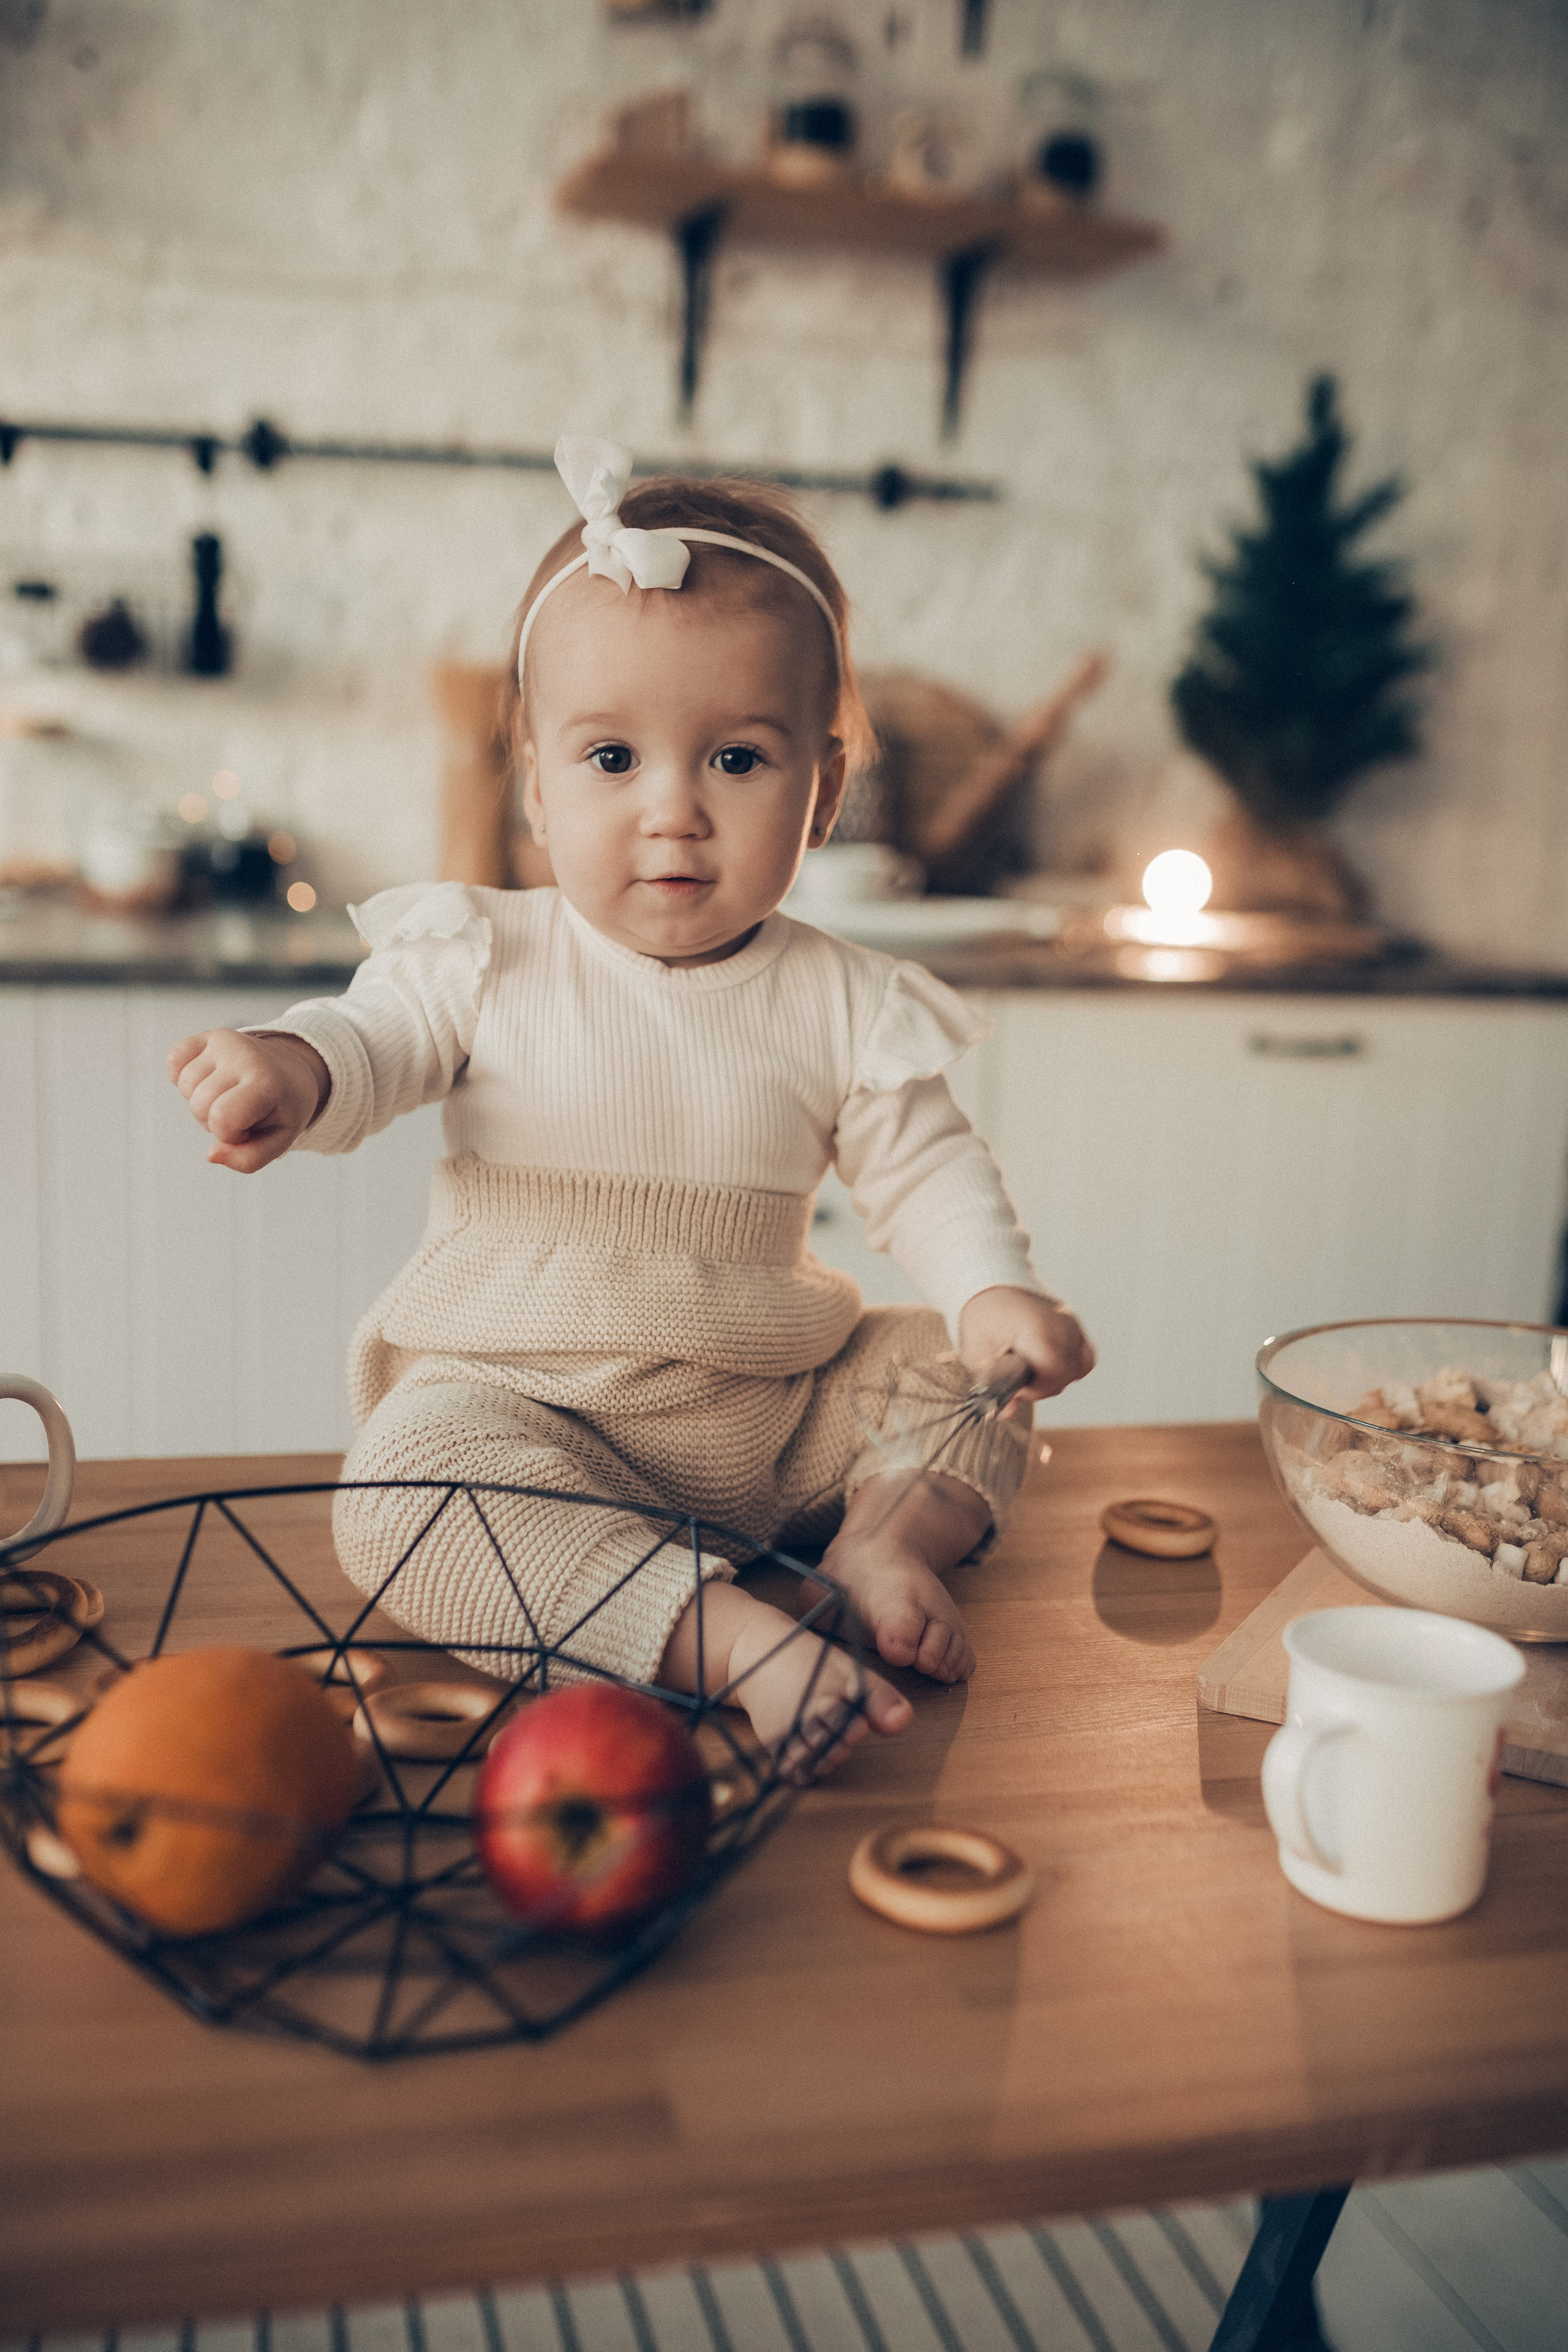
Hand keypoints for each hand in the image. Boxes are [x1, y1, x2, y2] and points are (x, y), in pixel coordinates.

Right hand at [167, 1028, 328, 1172]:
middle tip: (239, 1111)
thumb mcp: (278, 1141)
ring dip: (200, 1099)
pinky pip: (174, 1059)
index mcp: (267, 1084)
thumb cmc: (281, 1110)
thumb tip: (211, 1154)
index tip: (249, 1127)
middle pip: (199, 1105)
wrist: (292, 1071)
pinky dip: (183, 1075)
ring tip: (227, 1094)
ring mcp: (225, 1041)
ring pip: (185, 1085)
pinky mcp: (209, 1034)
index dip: (230, 1134)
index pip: (223, 1119)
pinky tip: (208, 1078)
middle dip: (214, 1120)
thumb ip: (247, 1159)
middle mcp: (245, 1056)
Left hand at [957, 1285, 1095, 1404]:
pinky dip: (1069, 1365)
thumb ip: (992, 1384)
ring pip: (1078, 1368)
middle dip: (1043, 1384)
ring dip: (1055, 1375)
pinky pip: (1084, 1356)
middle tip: (1018, 1374)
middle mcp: (1062, 1325)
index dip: (1037, 1388)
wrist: (991, 1289)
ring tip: (1029, 1365)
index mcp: (1037, 1330)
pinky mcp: (1076, 1326)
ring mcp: (1072, 1323)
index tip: (1016, 1383)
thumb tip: (1006, 1413)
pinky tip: (1045, 1361)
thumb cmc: (982, 1321)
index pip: (1056, 1374)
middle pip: (1068, 1374)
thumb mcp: (977, 1353)